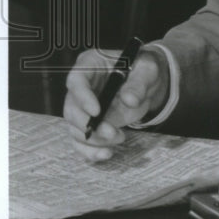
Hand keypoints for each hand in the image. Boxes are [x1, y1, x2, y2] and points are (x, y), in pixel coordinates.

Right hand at [63, 47, 168, 161]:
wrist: (147, 85)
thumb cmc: (143, 70)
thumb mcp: (147, 71)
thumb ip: (139, 84)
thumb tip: (130, 100)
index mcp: (90, 64)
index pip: (76, 80)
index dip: (82, 97)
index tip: (97, 112)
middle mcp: (81, 87)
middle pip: (71, 108)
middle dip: (89, 125)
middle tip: (111, 132)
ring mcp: (82, 108)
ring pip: (75, 128)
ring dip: (93, 140)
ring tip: (119, 138)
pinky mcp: (89, 125)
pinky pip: (82, 141)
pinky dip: (91, 151)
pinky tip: (106, 154)